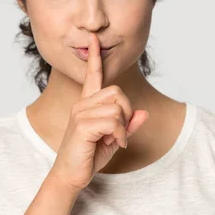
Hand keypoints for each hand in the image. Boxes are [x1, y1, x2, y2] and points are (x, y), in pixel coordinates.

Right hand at [48, 33, 149, 191]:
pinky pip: (114, 122)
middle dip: (126, 111)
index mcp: (87, 104)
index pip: (93, 75)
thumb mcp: (114, 139)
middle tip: (121, 131)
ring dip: (123, 127)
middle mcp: (82, 104)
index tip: (94, 38)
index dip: (95, 57)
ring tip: (115, 139)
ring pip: (117, 108)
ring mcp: (80, 114)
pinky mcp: (83, 126)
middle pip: (117, 92)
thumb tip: (144, 112)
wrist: (71, 176)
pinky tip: (116, 144)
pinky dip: (121, 135)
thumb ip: (128, 125)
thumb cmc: (89, 156)